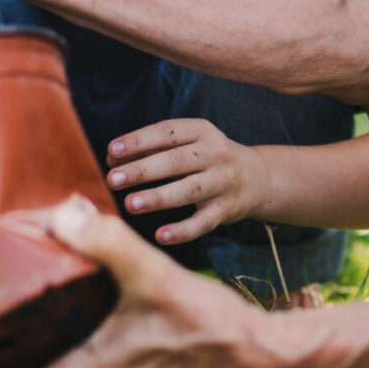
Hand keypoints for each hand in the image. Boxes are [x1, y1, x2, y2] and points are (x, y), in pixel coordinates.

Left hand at [106, 119, 267, 243]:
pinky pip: (204, 222)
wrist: (256, 177)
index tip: (111, 150)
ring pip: (188, 191)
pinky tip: (161, 235)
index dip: (138, 141)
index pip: (166, 132)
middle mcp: (214, 154)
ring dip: (158, 198)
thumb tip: (112, 160)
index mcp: (201, 131)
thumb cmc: (206, 158)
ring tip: (130, 204)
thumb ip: (151, 150)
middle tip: (113, 180)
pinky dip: (183, 230)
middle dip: (142, 170)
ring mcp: (223, 182)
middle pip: (175, 162)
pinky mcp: (228, 209)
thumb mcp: (186, 145)